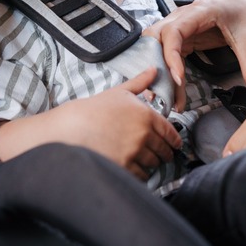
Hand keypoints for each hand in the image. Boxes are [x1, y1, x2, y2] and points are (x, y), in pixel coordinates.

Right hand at [0, 67, 181, 180]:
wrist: (71, 127)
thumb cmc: (94, 109)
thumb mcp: (119, 92)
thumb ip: (140, 82)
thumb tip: (154, 69)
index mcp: (146, 115)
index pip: (169, 133)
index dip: (174, 141)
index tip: (174, 146)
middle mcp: (143, 135)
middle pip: (163, 151)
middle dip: (164, 154)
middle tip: (161, 156)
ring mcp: (134, 153)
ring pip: (153, 165)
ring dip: (151, 164)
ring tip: (144, 161)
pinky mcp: (123, 168)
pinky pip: (141, 176)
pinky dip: (140, 174)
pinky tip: (133, 168)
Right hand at [146, 0, 245, 110]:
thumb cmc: (245, 9)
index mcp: (197, 12)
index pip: (173, 32)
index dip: (171, 55)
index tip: (179, 77)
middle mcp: (182, 17)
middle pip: (154, 38)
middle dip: (155, 64)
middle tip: (163, 90)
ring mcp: (179, 27)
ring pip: (156, 47)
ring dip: (159, 70)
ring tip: (167, 97)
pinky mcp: (182, 38)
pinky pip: (168, 55)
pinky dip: (168, 72)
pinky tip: (176, 92)